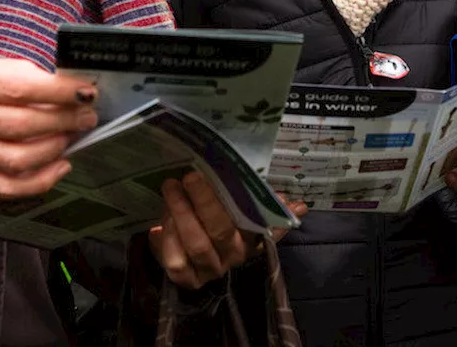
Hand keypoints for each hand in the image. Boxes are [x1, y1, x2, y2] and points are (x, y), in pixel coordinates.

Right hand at [0, 55, 97, 197]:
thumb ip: (32, 76)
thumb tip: (75, 91)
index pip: (17, 89)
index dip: (57, 92)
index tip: (86, 92)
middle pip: (18, 125)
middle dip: (62, 121)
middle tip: (87, 115)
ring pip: (15, 159)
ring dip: (53, 149)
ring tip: (73, 135)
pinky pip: (7, 186)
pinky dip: (40, 181)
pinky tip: (61, 165)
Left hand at [148, 171, 307, 288]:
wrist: (192, 261)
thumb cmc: (220, 224)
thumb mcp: (242, 213)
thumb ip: (266, 207)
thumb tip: (299, 206)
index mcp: (249, 242)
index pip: (257, 228)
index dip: (259, 213)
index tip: (258, 192)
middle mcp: (230, 258)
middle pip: (218, 230)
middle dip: (203, 201)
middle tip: (190, 176)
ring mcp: (208, 271)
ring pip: (194, 246)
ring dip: (180, 215)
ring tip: (170, 189)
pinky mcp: (186, 280)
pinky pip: (174, 264)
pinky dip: (164, 244)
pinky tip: (156, 226)